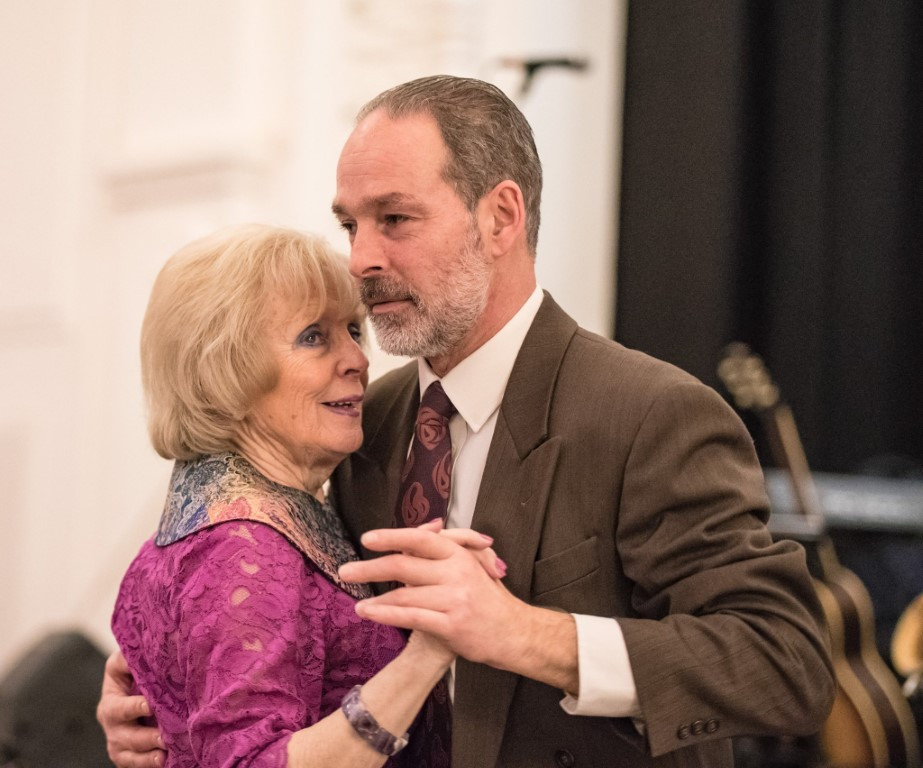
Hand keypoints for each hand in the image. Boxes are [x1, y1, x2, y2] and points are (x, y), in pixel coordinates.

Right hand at [96, 650, 165, 767]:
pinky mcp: (125, 754)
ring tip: (165, 752)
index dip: (134, 707)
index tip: (150, 705)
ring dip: (147, 755)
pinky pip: (132, 764)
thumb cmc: (137, 671)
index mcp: (111, 698)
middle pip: (124, 735)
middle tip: (163, 736)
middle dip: (144, 737)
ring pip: (128, 753)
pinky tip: (163, 761)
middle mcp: (111, 722)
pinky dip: (146, 764)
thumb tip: (146, 646)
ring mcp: (117, 740)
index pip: (119, 706)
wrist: (138, 688)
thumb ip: (132, 657)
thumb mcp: (129, 662)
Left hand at [338, 526, 527, 668]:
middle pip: (405, 566)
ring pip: (405, 595)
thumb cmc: (487, 597)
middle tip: (345, 569)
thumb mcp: (470, 564)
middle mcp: (457, 573)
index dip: (392, 536)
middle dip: (371, 567)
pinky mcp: (452, 625)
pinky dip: (386, 614)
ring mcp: (454, 599)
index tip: (367, 539)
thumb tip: (425, 527)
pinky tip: (369, 612)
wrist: (514, 632)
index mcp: (459, 555)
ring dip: (376, 597)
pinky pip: (412, 617)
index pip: (421, 539)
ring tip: (355, 600)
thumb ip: (445, 548)